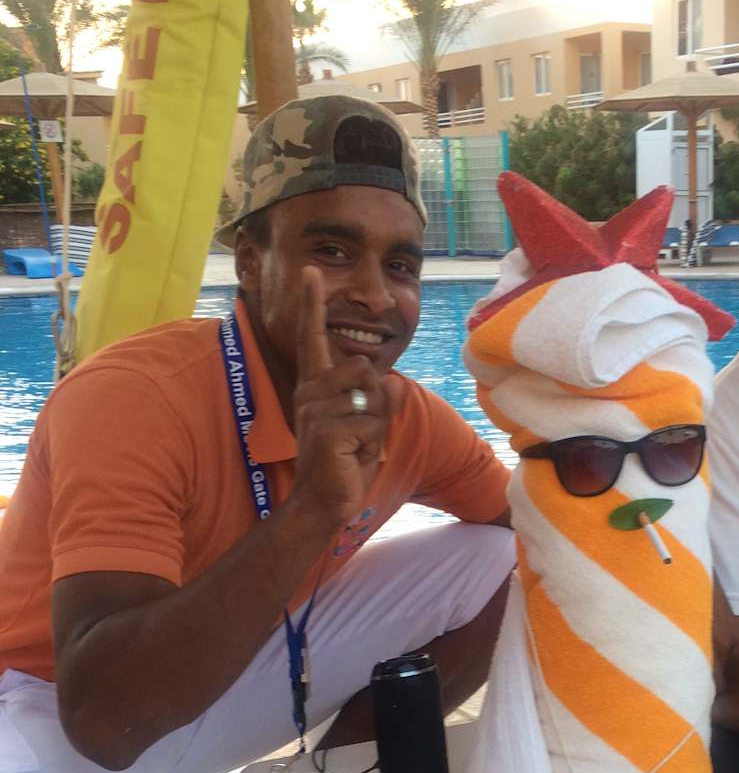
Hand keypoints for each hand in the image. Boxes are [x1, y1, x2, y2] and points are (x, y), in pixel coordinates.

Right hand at [288, 267, 404, 528]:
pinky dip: (372, 443)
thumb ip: (379, 401)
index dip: (312, 305)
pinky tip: (352, 457)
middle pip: (364, 369)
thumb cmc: (344, 462)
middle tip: (359, 433)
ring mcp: (316, 411)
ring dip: (375, 426)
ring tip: (355, 446)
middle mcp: (311, 392)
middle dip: (376, 403)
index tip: (311, 271)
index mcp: (315, 385)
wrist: (324, 500)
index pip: (313, 339)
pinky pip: (371, 423)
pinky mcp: (328, 431)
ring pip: (372, 397)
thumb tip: (393, 385)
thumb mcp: (368, 425)